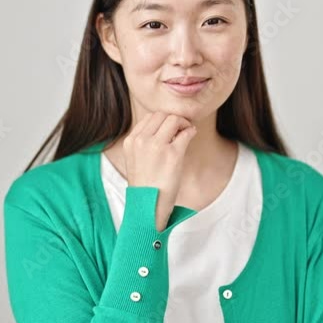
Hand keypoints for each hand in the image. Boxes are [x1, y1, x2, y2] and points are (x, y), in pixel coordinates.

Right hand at [122, 111, 196, 230]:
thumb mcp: (136, 160)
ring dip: (183, 123)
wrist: (148, 207)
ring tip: (186, 132)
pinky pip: (186, 132)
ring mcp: (157, 146)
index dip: (162, 121)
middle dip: (173, 119)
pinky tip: (192, 135)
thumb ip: (144, 143)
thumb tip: (165, 128)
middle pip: (161, 115)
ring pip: (174, 119)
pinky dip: (191, 131)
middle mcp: (142, 140)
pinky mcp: (173, 154)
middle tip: (180, 129)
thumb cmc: (145, 186)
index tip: (169, 130)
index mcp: (131, 141)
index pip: (148, 118)